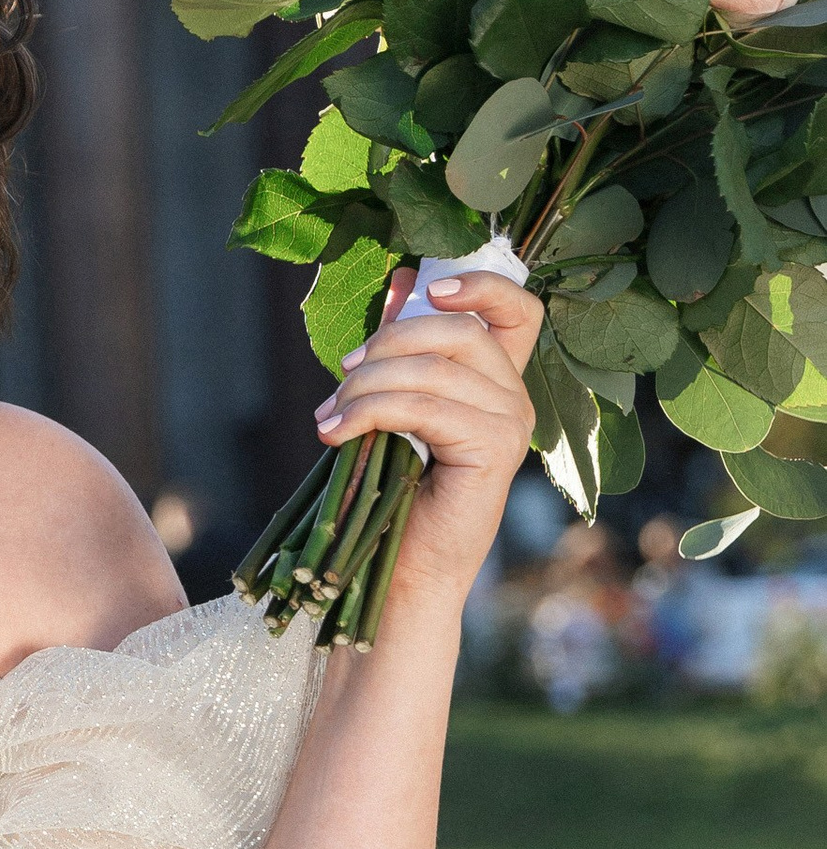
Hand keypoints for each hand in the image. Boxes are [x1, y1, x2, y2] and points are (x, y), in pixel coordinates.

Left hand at [316, 264, 545, 617]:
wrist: (399, 568)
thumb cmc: (393, 490)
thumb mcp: (393, 403)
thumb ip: (402, 346)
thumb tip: (401, 279)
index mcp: (496, 380)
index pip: (519, 310)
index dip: (483, 285)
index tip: (430, 287)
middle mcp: (515, 397)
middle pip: (459, 330)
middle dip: (387, 342)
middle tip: (342, 375)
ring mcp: (511, 424)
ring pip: (431, 369)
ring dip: (365, 386)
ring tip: (329, 417)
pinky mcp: (494, 451)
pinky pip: (424, 408)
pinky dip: (369, 412)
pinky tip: (336, 433)